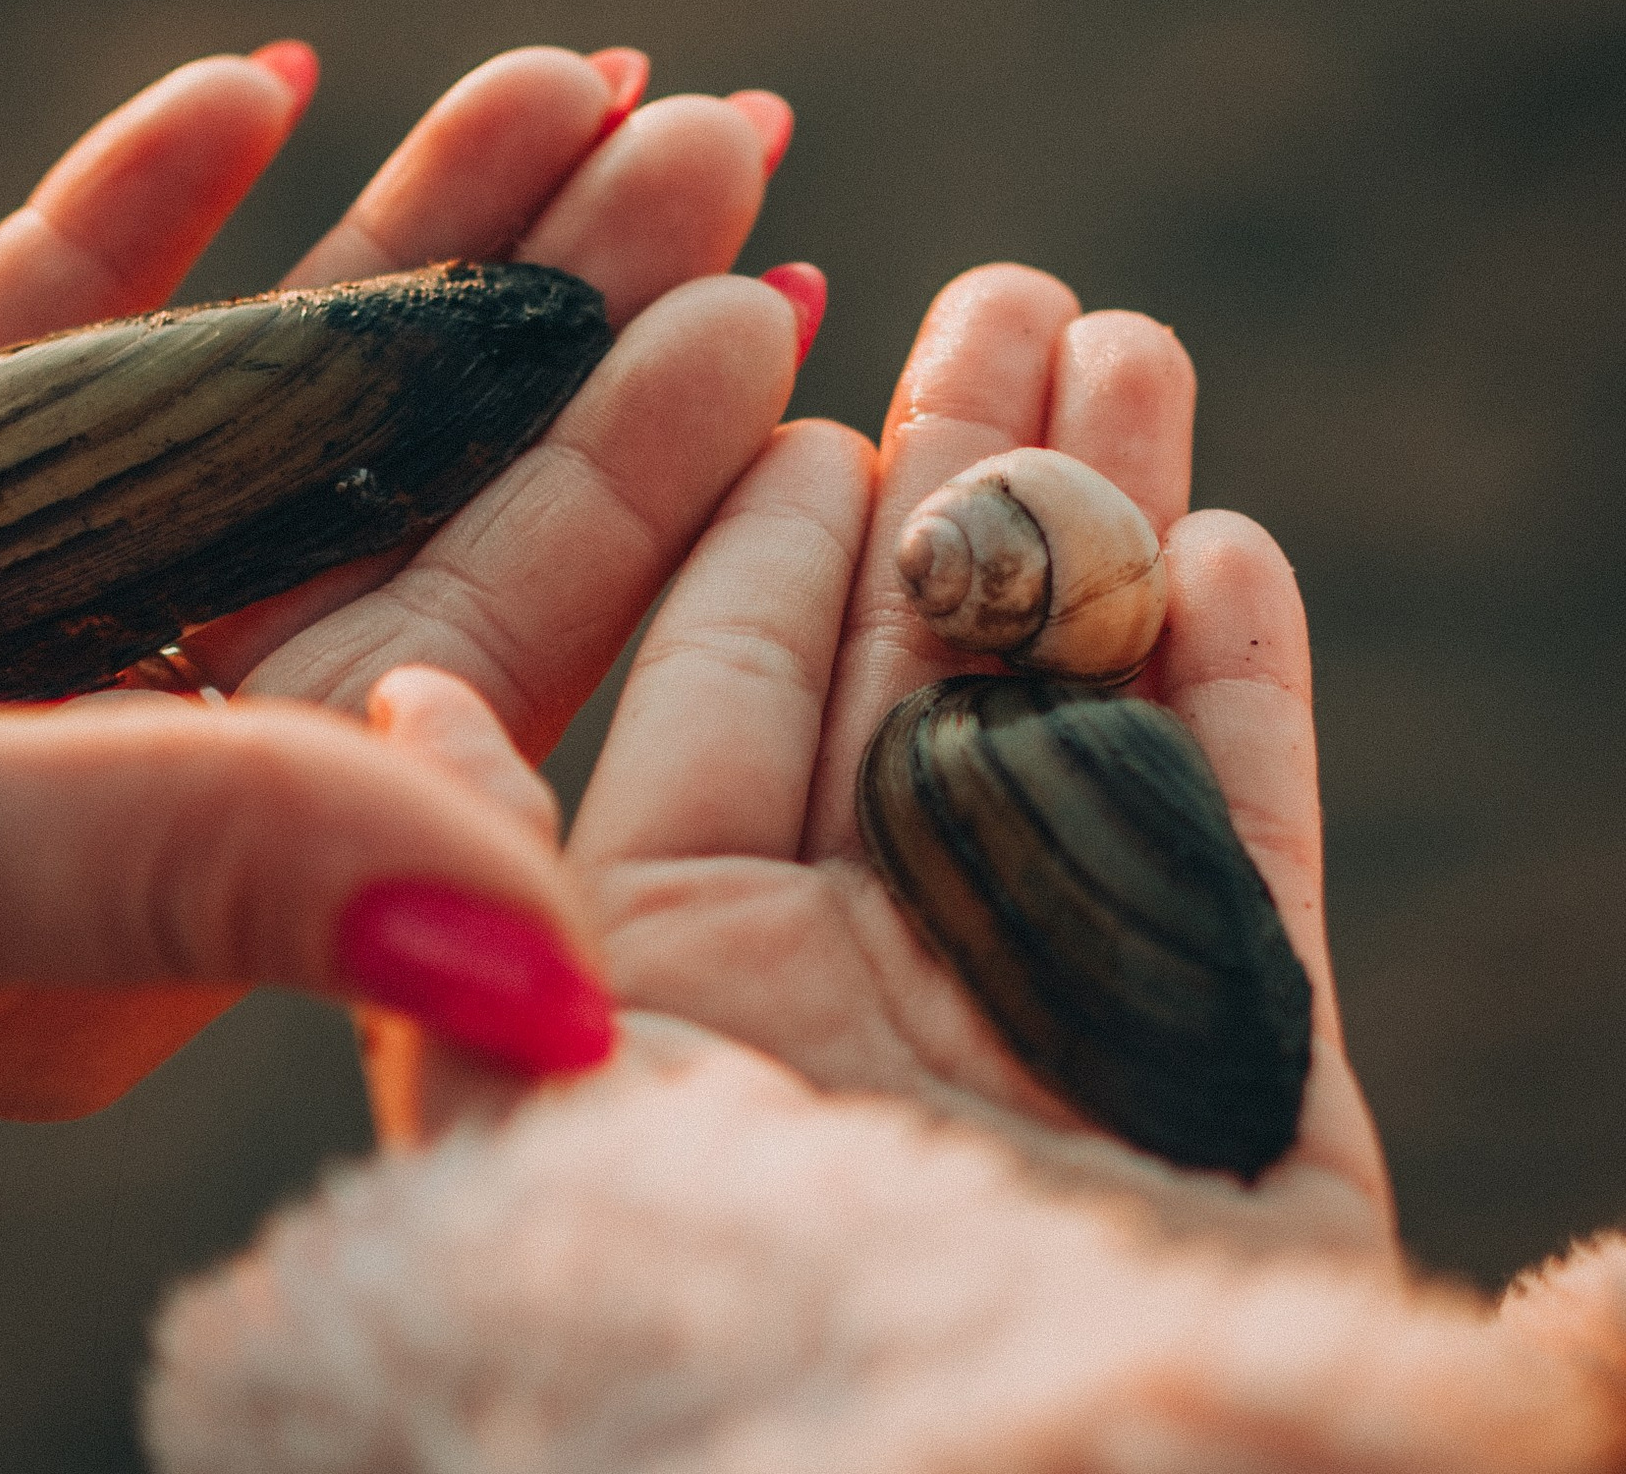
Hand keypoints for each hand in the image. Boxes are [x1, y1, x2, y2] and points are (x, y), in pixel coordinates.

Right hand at [0, 43, 806, 1116]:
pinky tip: (250, 85)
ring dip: (381, 244)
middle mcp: (96, 761)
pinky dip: (120, 225)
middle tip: (721, 138)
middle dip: (535, 319)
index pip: (437, 647)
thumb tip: (559, 981)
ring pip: (229, 410)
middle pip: (366, 507)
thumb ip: (226, 888)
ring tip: (559, 75)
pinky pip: (18, 362)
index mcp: (157, 884)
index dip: (605, 480)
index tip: (765, 308)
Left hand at [563, 263, 1395, 1257]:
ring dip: (1099, 534)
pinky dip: (1238, 695)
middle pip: (905, 669)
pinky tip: (1230, 542)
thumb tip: (388, 691)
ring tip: (1122, 338)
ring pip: (1070, 719)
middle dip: (948, 473)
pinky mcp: (1224, 1073)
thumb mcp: (521, 1109)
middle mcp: (848, 975)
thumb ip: (471, 891)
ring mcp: (1037, 1010)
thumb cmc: (683, 1341)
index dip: (748, 512)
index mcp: (670, 969)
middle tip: (993, 285)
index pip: (716, 689)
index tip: (773, 342)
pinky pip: (1232, 846)